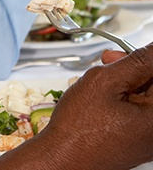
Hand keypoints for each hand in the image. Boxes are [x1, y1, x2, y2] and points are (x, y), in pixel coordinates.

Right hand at [39, 43, 152, 168]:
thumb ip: (134, 60)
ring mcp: (148, 136)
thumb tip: (152, 50)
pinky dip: (121, 95)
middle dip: (133, 66)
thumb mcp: (105, 81)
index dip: (143, 57)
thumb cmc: (80, 127)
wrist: (62, 156)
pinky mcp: (137, 139)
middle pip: (152, 84)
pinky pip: (135, 109)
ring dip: (125, 80)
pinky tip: (103, 92)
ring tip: (101, 76)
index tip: (127, 52)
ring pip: (143, 95)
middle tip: (111, 59)